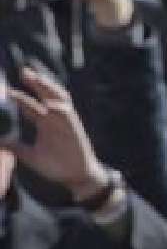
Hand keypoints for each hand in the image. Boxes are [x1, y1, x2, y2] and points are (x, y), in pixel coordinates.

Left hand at [5, 68, 109, 200]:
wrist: (77, 176)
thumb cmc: (55, 167)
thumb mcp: (31, 156)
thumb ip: (16, 147)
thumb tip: (0, 142)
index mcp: (44, 123)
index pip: (30, 106)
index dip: (19, 97)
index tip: (5, 89)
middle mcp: (55, 119)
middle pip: (45, 95)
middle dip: (35, 83)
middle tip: (23, 71)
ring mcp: (65, 121)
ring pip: (58, 98)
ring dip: (48, 87)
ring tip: (37, 78)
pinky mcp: (74, 128)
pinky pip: (68, 114)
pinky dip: (59, 107)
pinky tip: (49, 103)